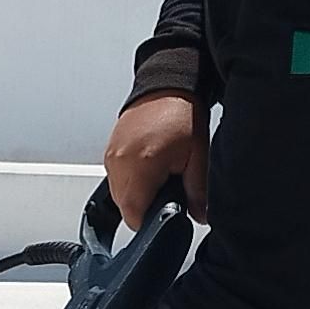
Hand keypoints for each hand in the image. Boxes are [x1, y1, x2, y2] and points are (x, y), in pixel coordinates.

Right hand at [104, 89, 208, 229]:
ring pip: (118, 195)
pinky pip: (115, 179)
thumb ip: (197, 191)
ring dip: (136, 194)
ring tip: (156, 175)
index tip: (164, 213)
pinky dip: (129, 181)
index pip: (134, 215)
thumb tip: (200, 216)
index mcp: (142, 165)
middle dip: (145, 207)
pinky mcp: (109, 151)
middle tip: (165, 190)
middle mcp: (121, 162)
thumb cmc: (181, 115)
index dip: (150, 221)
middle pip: (124, 208)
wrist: (167, 87)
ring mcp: (111, 156)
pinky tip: (146, 167)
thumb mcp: (198, 157)